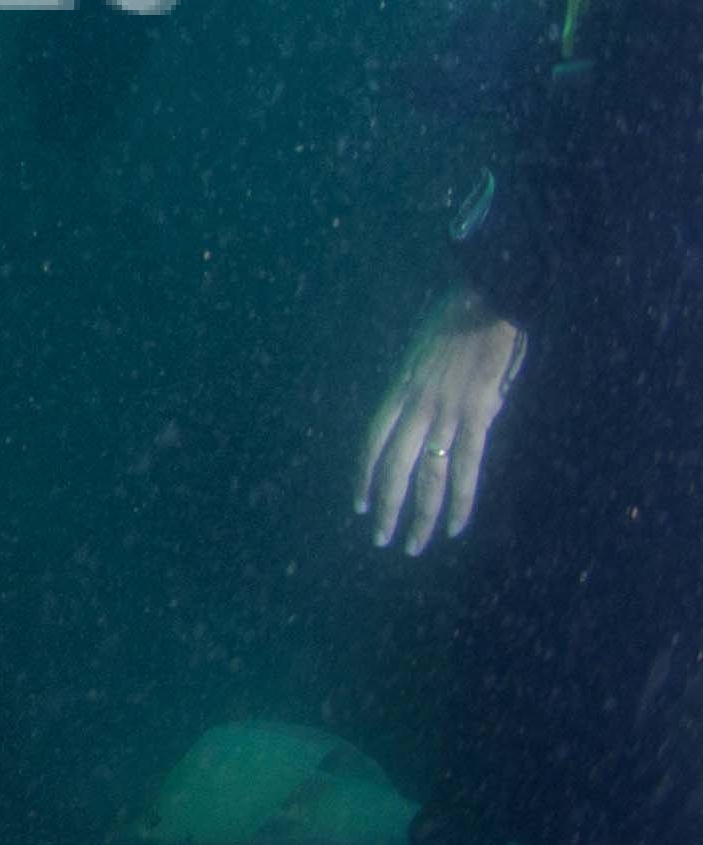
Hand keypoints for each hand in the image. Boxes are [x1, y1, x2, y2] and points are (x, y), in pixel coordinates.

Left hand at [356, 288, 520, 555]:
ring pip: (427, 477)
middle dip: (384, 506)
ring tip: (411, 545)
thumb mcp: (420, 355)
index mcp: (400, 391)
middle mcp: (417, 406)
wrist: (488, 299)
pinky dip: (462, 500)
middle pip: (393, 468)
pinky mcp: (479, 417)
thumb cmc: (456, 321)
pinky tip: (455, 526)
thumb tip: (422, 417)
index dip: (363, 476)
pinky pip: (467, 468)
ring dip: (419, 515)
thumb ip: (417, 389)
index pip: (372, 443)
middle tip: (379, 538)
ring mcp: (447, 414)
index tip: (357, 503)